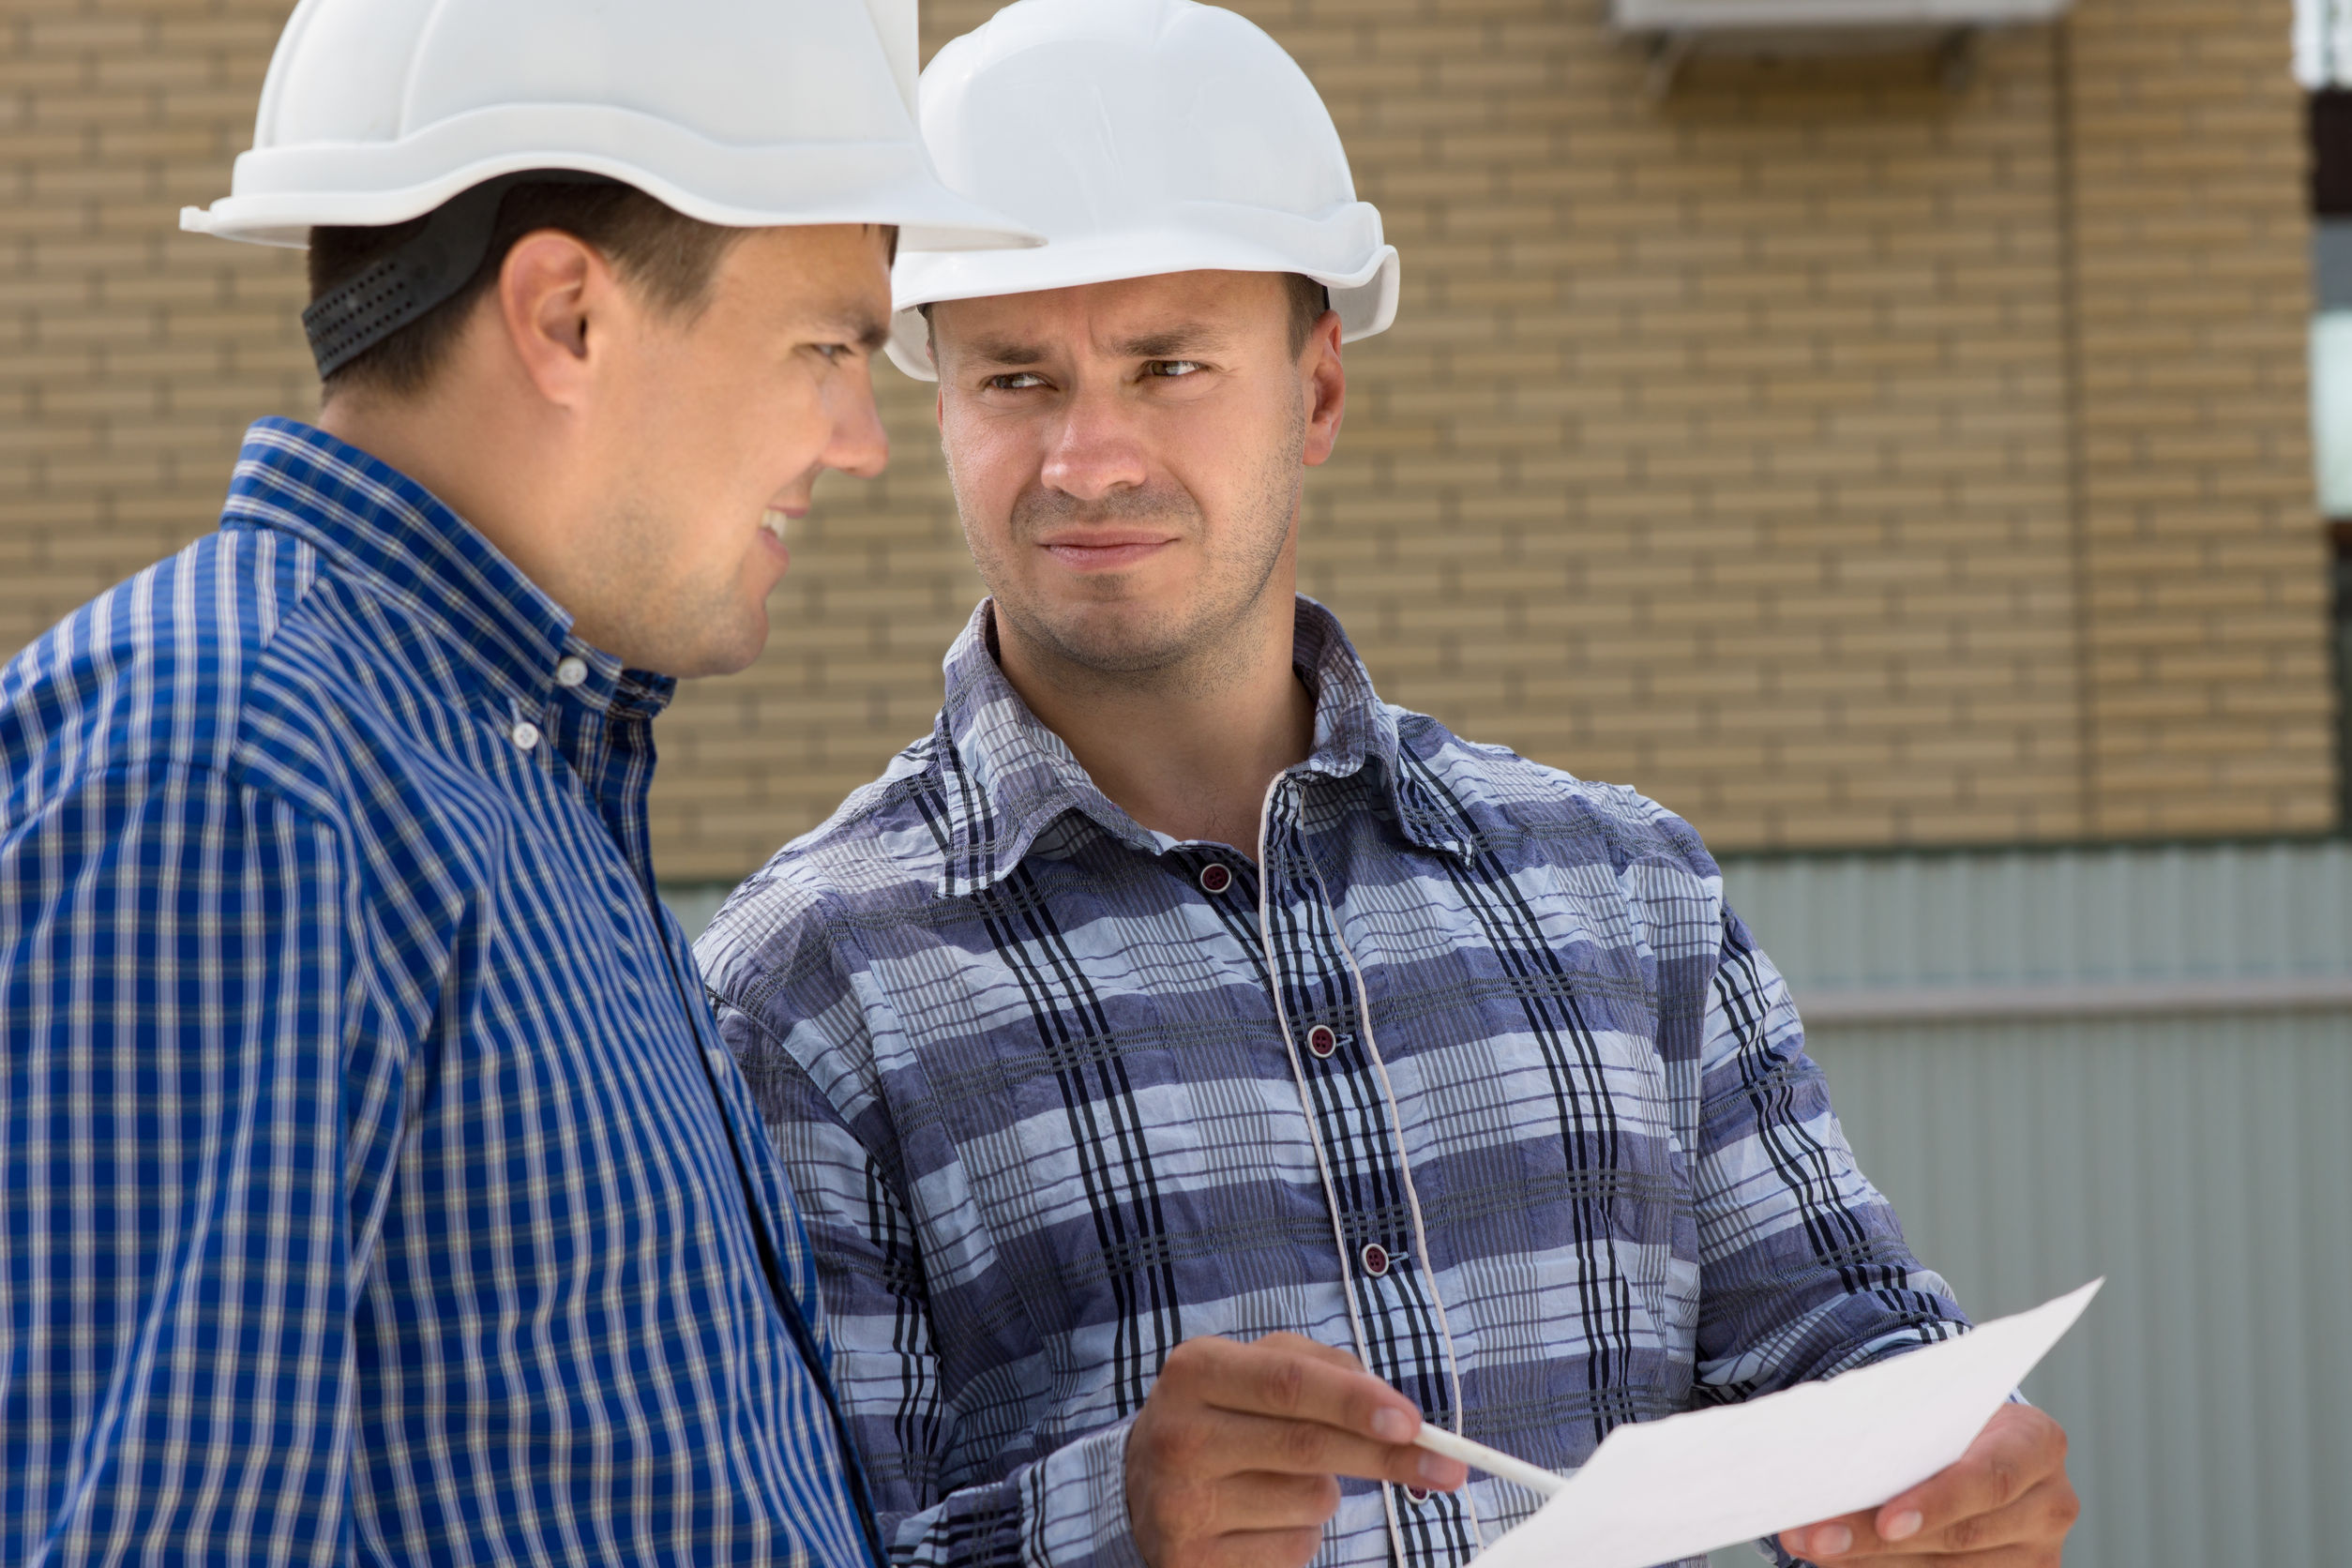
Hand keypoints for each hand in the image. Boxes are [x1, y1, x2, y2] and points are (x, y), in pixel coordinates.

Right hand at [1124, 1332, 1465, 1567]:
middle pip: (1308, 1446)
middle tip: (1449, 1467)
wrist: (1143, 1485)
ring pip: (1310, 1501)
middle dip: (1388, 1457)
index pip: (1290, 1382)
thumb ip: (1323, 1369)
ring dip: (1326, 1493)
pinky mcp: (1192, 1562)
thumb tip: (1396, 1409)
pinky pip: (1293, 1549)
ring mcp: (1180, 1505)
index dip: (1356, 1402)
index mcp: (1195, 1370)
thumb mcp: (1254, 1369)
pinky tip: (1260, 1517)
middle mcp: (1179, 1435)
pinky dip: (1300, 1534)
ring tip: (1279, 1478)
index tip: (1413, 1420)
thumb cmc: (1222, 1415)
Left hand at [1778, 1403, 2077, 1565]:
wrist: (1986, 1446)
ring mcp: (2038, 1554)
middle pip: (1962, 1535)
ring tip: (1813, 1547)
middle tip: (1815, 1537)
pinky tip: (1845, 1561)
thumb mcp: (1937, 1409)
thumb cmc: (1950, 1420)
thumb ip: (1901, 1431)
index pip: (1992, 1477)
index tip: (1887, 1520)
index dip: (1939, 1502)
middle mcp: (2050, 1504)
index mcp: (2038, 1443)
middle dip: (1878, 1538)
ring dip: (1872, 1562)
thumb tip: (1826, 1465)